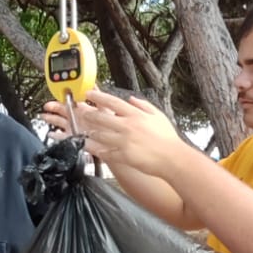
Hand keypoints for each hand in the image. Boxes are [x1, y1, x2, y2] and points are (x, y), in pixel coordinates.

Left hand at [44, 89, 178, 175]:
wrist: (172, 158)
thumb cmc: (167, 138)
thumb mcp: (157, 116)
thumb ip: (143, 105)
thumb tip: (131, 99)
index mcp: (136, 115)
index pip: (113, 102)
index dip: (98, 97)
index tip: (88, 94)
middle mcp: (128, 126)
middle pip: (101, 117)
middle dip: (88, 113)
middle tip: (79, 111)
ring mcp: (124, 141)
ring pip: (100, 134)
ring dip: (89, 132)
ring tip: (83, 130)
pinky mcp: (123, 155)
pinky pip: (105, 151)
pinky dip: (97, 149)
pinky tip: (91, 148)